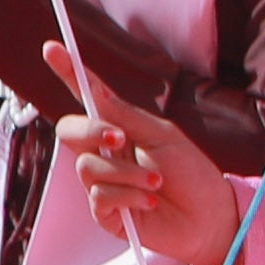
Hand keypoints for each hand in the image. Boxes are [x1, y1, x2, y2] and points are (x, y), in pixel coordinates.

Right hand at [63, 89, 231, 264]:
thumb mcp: (163, 137)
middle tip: (120, 139)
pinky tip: (151, 200)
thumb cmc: (193, 174)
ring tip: (157, 182)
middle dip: (92, 132)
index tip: (53, 47)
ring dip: (127, 173)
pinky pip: (99, 196)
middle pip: (69, 131)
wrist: (211, 216)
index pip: (88, 100)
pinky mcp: (104, 213)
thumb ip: (126, 116)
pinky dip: (129, 196)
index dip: (70, 73)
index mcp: (120, 130)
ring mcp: (102, 183)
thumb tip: (94, 90)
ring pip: (87, 167)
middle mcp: (105, 154)